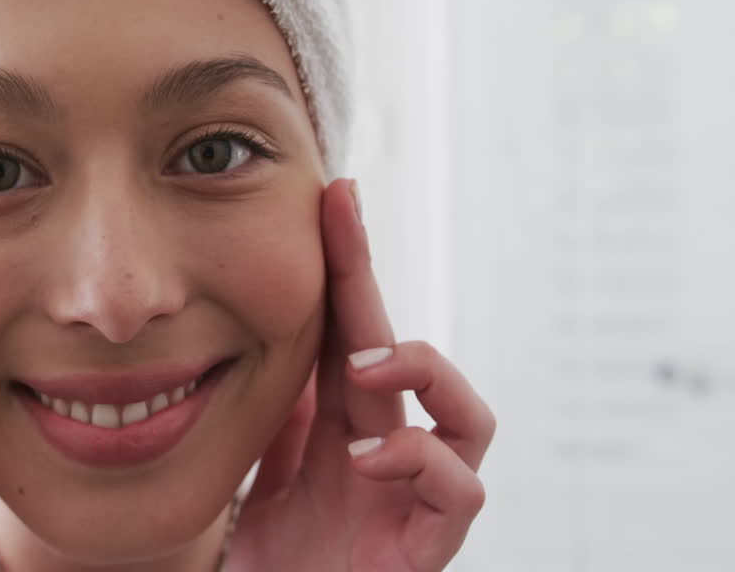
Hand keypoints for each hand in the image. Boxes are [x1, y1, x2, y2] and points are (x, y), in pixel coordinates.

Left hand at [226, 179, 495, 571]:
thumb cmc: (276, 565)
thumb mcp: (264, 475)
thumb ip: (281, 417)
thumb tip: (267, 339)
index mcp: (349, 434)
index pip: (349, 339)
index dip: (344, 271)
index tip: (330, 199)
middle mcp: (392, 458)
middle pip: (398, 353)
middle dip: (368, 279)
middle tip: (343, 213)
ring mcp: (416, 503)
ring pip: (471, 418)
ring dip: (424, 370)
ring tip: (367, 363)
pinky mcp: (428, 549)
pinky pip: (461, 492)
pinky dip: (420, 460)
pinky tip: (366, 456)